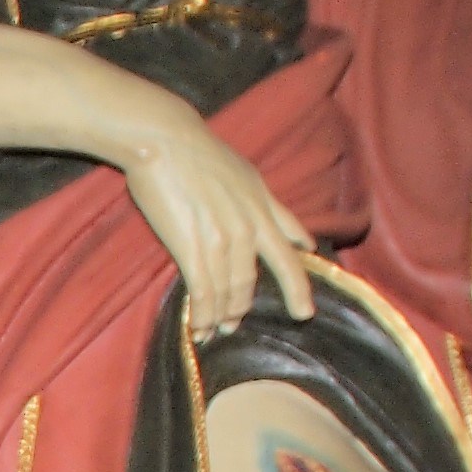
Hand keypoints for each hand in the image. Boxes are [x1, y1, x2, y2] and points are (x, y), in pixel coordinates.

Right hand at [116, 106, 312, 332]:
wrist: (166, 141)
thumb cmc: (203, 155)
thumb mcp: (250, 178)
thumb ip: (275, 211)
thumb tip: (303, 240)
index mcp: (263, 210)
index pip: (290, 254)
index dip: (300, 286)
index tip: (304, 310)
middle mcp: (248, 228)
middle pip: (255, 281)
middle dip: (247, 308)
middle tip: (237, 325)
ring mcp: (220, 239)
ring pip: (228, 290)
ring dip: (222, 315)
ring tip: (216, 330)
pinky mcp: (191, 247)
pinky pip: (202, 292)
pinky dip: (201, 315)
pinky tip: (198, 328)